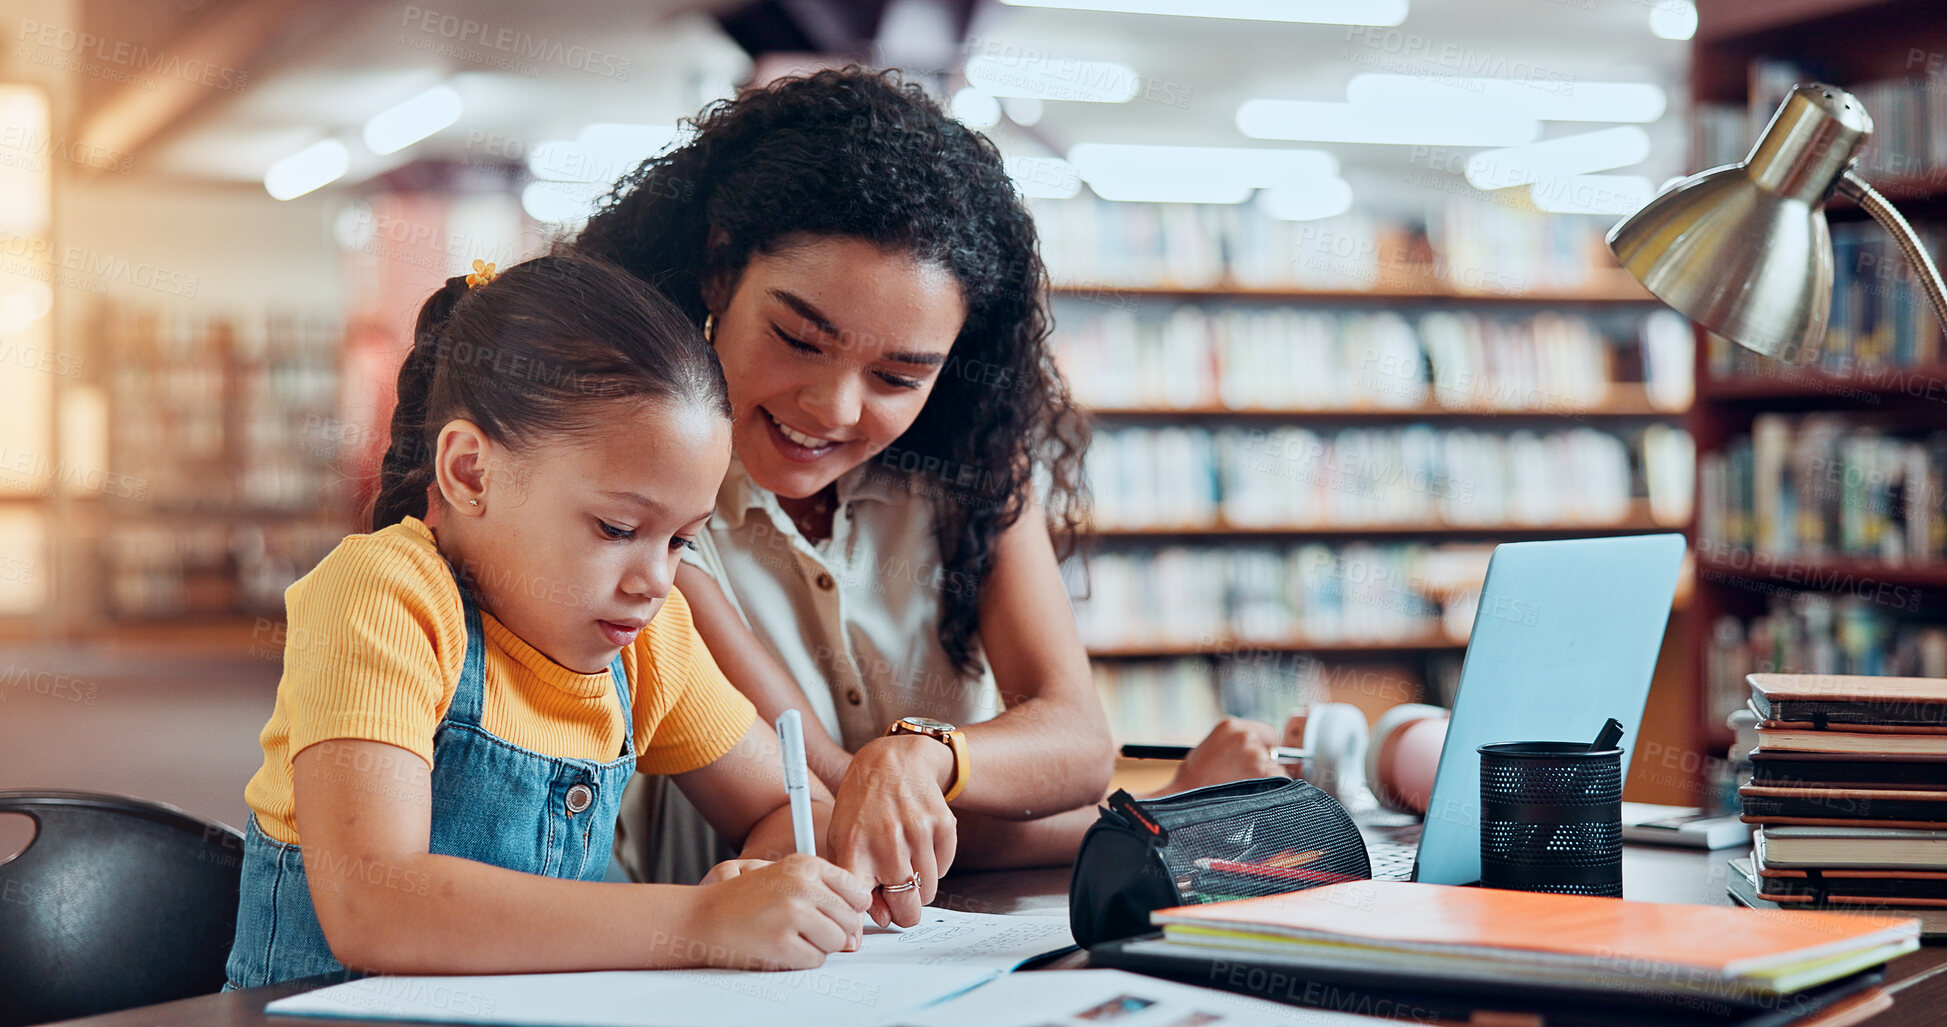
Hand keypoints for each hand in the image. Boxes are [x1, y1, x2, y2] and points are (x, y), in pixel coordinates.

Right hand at [680, 853, 869, 969]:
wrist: (701, 918)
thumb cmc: (743, 900)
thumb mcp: (785, 879)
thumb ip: (825, 895)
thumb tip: (856, 928)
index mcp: (806, 864)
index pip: (856, 891)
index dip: (849, 910)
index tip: (834, 916)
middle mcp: (802, 884)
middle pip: (850, 920)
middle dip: (834, 932)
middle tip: (806, 931)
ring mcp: (792, 912)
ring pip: (836, 942)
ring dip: (817, 946)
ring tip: (789, 936)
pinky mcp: (782, 942)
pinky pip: (815, 960)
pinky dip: (800, 960)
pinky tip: (779, 947)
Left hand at [827, 734, 958, 928]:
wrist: (893, 761)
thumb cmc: (862, 805)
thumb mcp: (841, 839)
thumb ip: (853, 882)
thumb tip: (877, 920)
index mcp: (854, 847)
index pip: (862, 903)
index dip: (868, 917)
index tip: (872, 914)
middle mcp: (887, 841)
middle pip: (907, 909)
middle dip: (904, 912)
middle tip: (898, 899)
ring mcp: (918, 832)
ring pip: (929, 892)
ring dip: (919, 888)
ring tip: (905, 865)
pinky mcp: (943, 824)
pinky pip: (944, 869)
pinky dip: (934, 866)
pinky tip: (919, 846)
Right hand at [1155, 717, 1291, 795]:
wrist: (1184, 801)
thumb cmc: (1192, 782)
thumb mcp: (1210, 749)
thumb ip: (1235, 745)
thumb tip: (1258, 751)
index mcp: (1231, 726)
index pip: (1268, 733)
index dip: (1264, 748)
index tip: (1260, 759)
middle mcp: (1246, 737)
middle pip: (1272, 752)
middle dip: (1262, 765)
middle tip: (1243, 781)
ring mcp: (1256, 756)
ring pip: (1276, 770)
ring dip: (1265, 781)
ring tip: (1241, 792)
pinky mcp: (1265, 776)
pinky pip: (1280, 785)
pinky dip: (1270, 793)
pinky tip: (1249, 798)